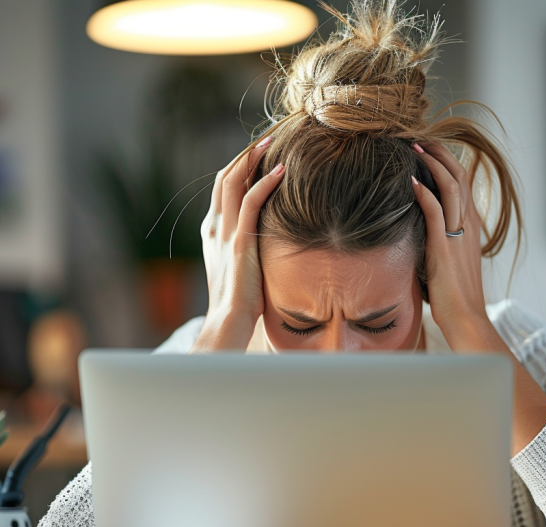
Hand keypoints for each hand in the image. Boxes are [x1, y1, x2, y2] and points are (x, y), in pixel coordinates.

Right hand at [191, 137, 284, 351]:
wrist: (229, 318)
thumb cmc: (240, 299)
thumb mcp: (239, 266)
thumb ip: (245, 246)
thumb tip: (265, 238)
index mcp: (212, 230)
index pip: (223, 188)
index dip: (239, 166)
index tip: (259, 153)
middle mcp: (215, 225)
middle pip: (226, 177)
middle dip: (245, 154)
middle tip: (267, 138)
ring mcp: (225, 231)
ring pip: (234, 181)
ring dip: (253, 157)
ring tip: (272, 141)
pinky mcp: (239, 240)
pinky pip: (252, 201)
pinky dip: (265, 182)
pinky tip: (282, 170)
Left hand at [411, 142, 489, 347]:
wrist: (466, 318)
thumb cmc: (454, 296)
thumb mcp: (450, 262)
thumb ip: (440, 242)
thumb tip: (420, 233)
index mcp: (470, 227)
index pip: (463, 184)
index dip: (448, 163)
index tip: (429, 150)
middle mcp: (468, 226)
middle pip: (460, 177)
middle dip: (440, 154)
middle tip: (421, 138)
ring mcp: (458, 235)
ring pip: (451, 187)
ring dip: (433, 164)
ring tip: (415, 147)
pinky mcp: (445, 247)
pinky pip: (436, 212)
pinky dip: (424, 193)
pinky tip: (411, 181)